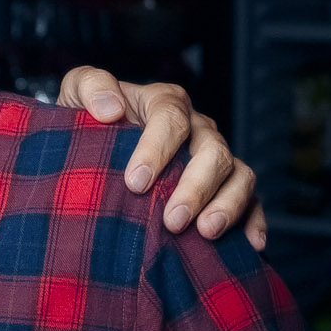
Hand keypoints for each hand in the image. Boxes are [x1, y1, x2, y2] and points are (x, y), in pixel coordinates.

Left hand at [57, 67, 267, 250]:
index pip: (170, 117)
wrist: (92, 148)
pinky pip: (252, 201)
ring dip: (227, 204)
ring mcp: (215, 157)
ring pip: (239, 175)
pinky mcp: (225, 186)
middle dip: (195, 186)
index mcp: (164, 103)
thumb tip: (110, 109)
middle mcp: (197, 128)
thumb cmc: (88, 122)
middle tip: (172, 220)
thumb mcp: (76, 93)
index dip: (157, 149)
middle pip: (212, 150)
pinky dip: (254, 221)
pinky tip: (250, 244)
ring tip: (205, 232)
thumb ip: (89, 86)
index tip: (135, 183)